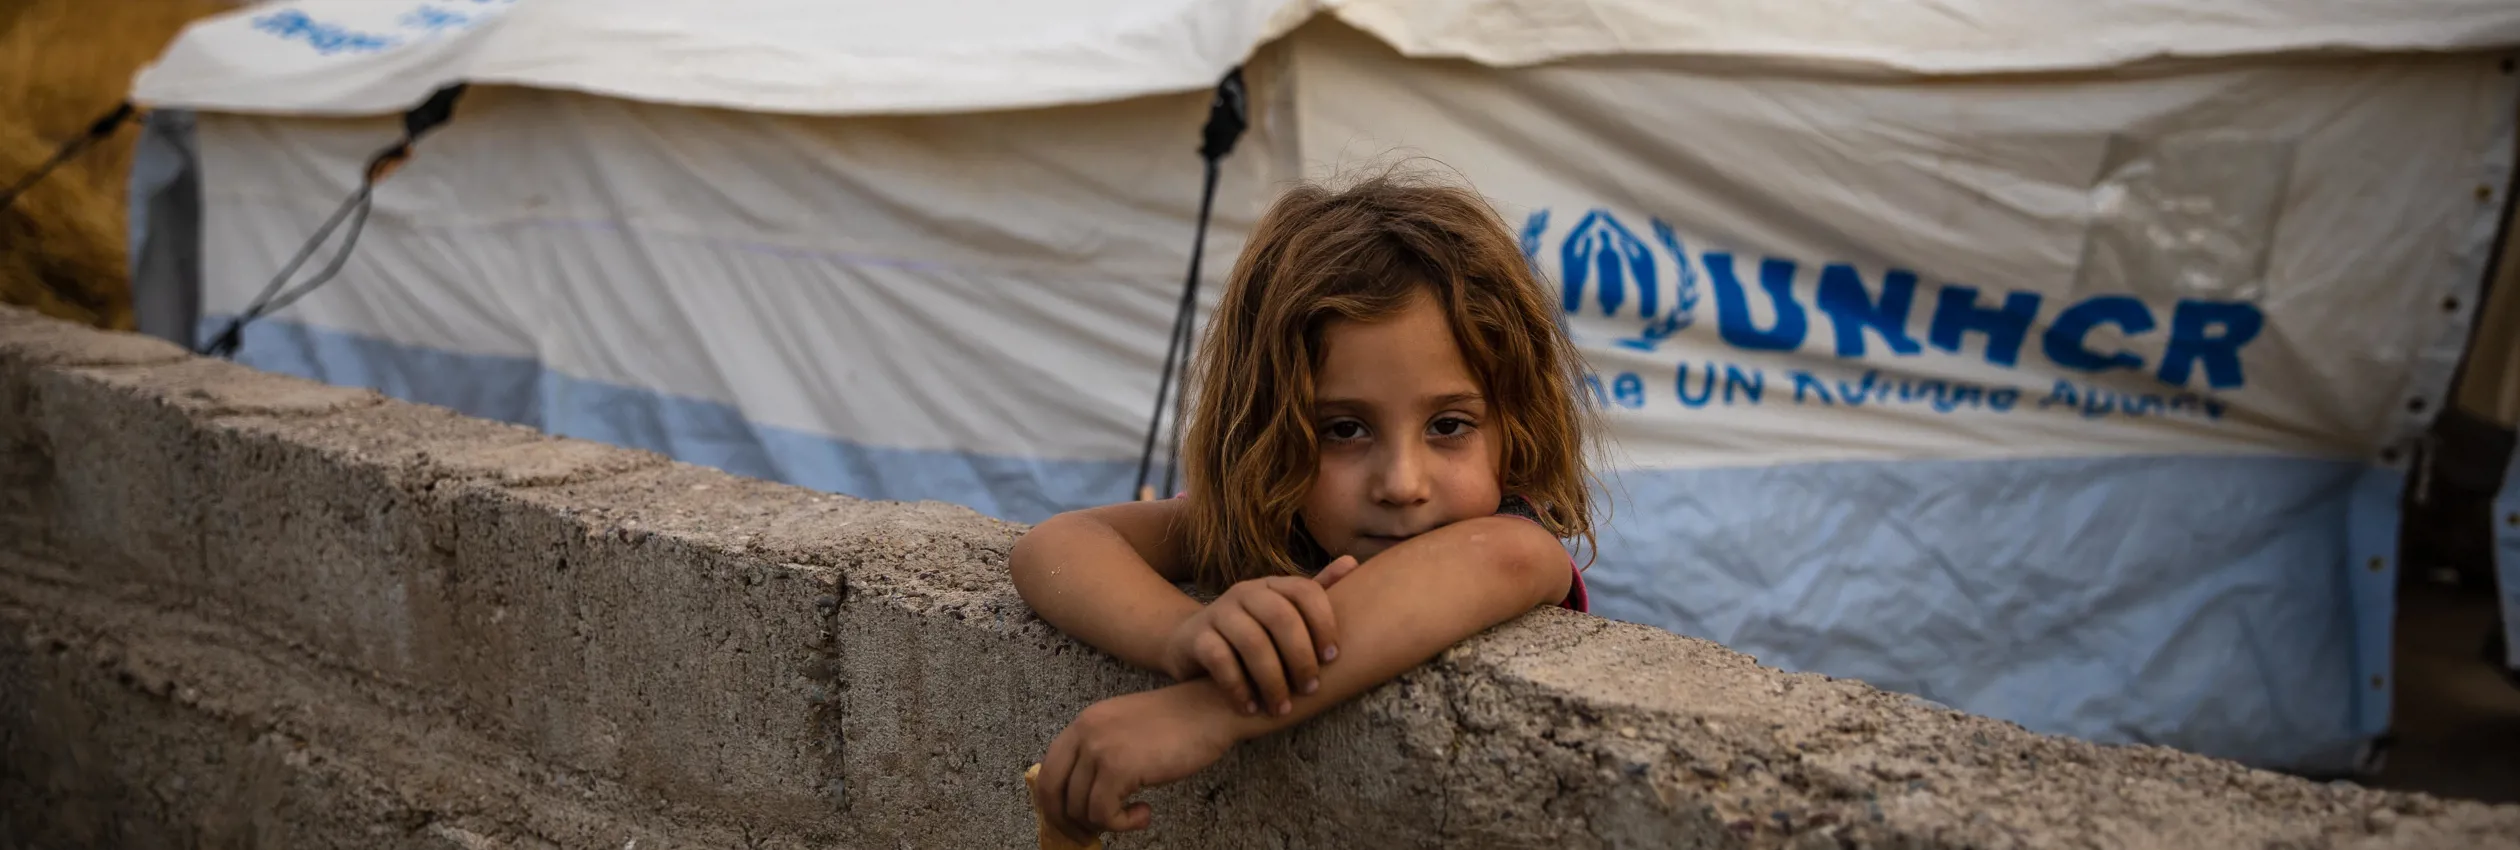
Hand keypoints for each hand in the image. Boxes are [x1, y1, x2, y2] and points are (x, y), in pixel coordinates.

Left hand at [1032, 686, 1240, 842]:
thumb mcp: (1125, 730)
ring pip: (1080, 808)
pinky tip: (1146, 813)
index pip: (1047, 770)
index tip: (1069, 822)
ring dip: (1107, 822)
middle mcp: (1085, 732)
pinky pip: (1104, 814)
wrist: (1211, 710)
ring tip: (1135, 815)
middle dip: (1067, 823)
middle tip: (1088, 837)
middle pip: (1052, 792)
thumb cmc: (1178, 724)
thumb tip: (1081, 798)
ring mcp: (1099, 749)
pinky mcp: (1119, 768)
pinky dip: (1123, 824)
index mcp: (1084, 723)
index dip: (1053, 804)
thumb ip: (1099, 752)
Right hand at [1159, 555, 1360, 715]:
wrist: (1191, 644)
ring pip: (1252, 641)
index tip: (1333, 658)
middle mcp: (1245, 593)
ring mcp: (1218, 613)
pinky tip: (1250, 708)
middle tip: (1310, 689)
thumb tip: (1352, 562)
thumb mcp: (1282, 613)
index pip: (1305, 592)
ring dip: (1272, 680)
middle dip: (1301, 657)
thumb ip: (1316, 592)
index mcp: (1272, 586)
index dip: (1324, 623)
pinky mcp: (1195, 637)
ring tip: (1282, 708)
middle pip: (1281, 617)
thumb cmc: (1250, 633)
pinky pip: (1220, 660)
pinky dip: (1239, 688)